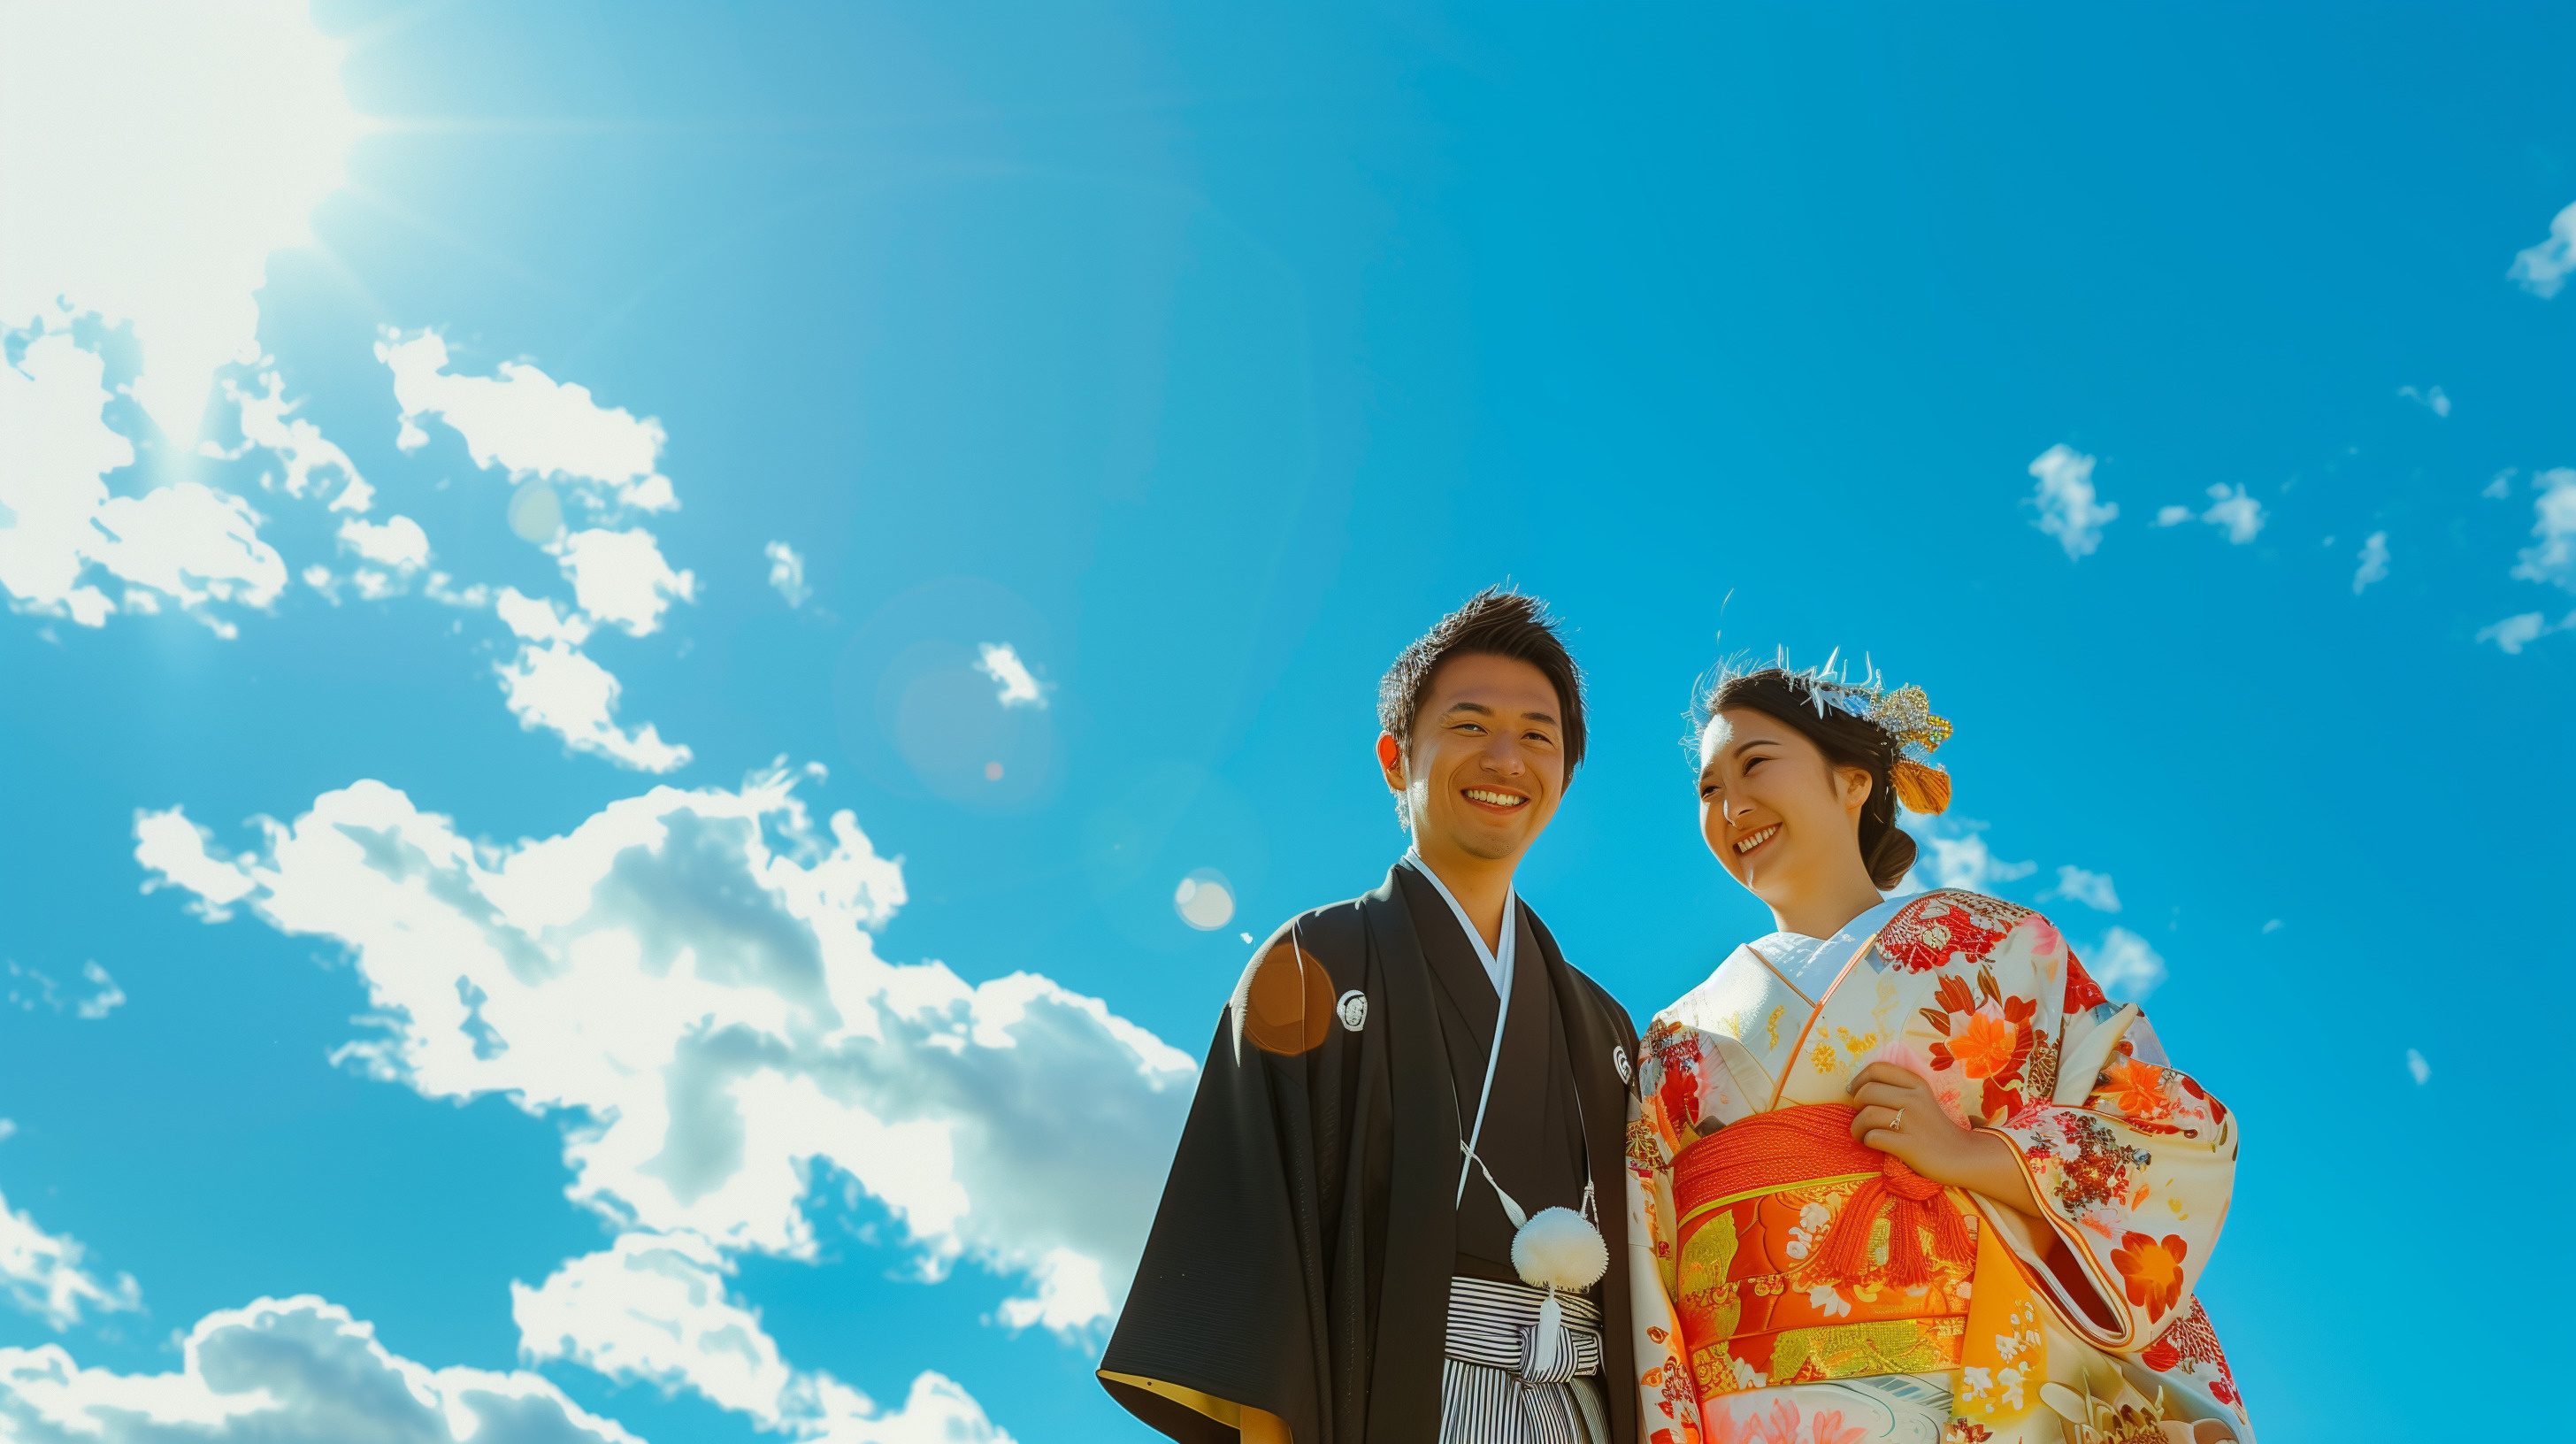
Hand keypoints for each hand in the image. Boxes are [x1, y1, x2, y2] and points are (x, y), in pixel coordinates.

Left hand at [1844, 1062, 2038, 1216]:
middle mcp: (1914, 1099)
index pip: (1877, 1069)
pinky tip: (1874, 1144)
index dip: (1858, 1079)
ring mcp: (1912, 1122)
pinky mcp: (1909, 1145)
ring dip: (1857, 1127)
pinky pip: (1874, 1137)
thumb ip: (1898, 1090)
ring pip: (1867, 1115)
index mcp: (1916, 1084)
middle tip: (1862, 1118)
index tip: (1854, 1092)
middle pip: (1867, 1091)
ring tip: (1862, 1134)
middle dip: (1856, 1106)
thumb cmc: (1935, 1129)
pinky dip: (1867, 1141)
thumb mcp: (1922, 1099)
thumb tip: (1858, 1089)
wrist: (1963, 1156)